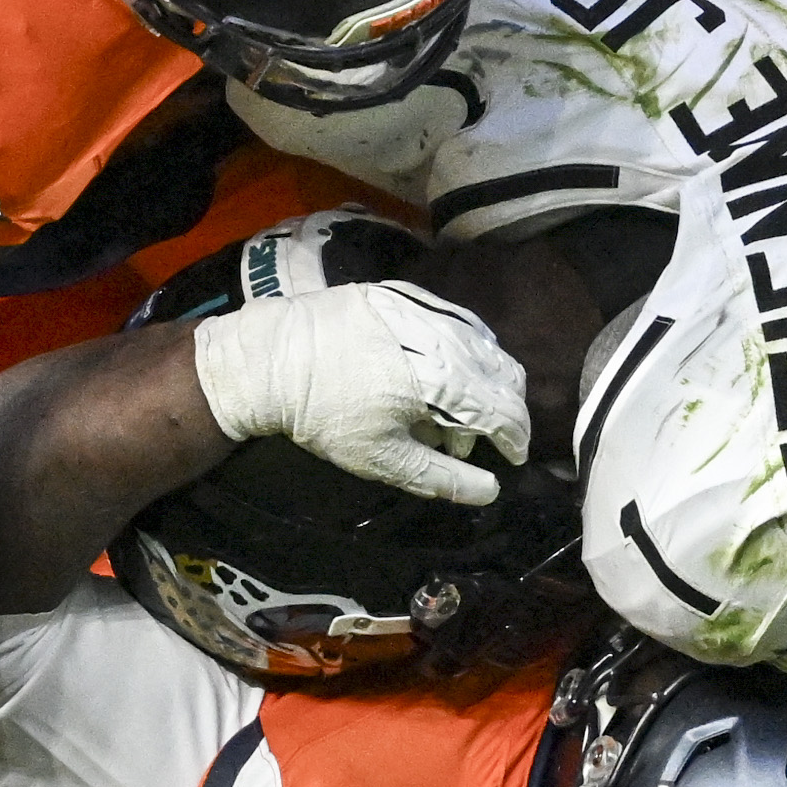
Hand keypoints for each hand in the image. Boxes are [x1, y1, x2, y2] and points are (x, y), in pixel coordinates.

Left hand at [190, 280, 530, 505]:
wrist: (270, 361)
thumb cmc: (326, 418)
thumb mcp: (383, 459)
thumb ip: (443, 476)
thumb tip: (491, 491)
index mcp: (440, 379)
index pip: (504, 409)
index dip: (516, 438)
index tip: (512, 459)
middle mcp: (442, 336)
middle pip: (504, 372)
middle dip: (503, 410)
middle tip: (476, 440)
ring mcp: (424, 309)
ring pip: (482, 344)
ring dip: (482, 380)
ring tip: (448, 412)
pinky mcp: (404, 295)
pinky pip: (454, 321)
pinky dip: (461, 350)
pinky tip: (438, 373)